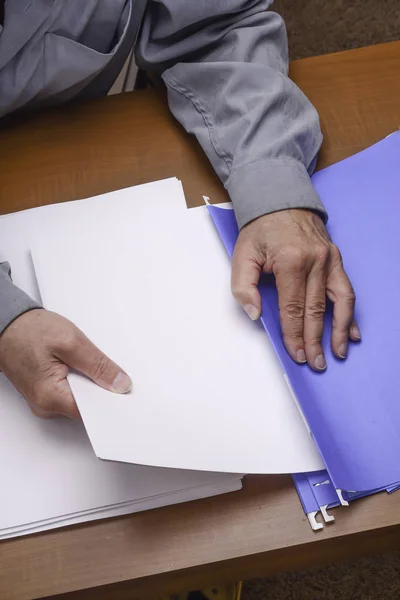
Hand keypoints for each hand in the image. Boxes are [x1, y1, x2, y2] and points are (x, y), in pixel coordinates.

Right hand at [0, 309, 131, 418]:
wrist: (7, 323)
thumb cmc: (29, 331)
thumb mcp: (71, 342)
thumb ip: (98, 365)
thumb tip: (120, 384)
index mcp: (52, 397)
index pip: (93, 414)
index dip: (113, 404)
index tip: (128, 395)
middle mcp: (46, 406)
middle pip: (89, 408)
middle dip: (103, 391)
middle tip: (115, 373)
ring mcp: (46, 401)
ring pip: (82, 399)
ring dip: (92, 384)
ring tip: (93, 364)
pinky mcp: (47, 392)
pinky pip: (73, 392)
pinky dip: (82, 381)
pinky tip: (83, 366)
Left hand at [231, 209, 360, 370]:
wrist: (279, 199)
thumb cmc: (260, 229)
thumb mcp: (242, 255)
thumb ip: (243, 286)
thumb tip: (255, 314)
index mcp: (290, 262)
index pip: (293, 308)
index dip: (295, 335)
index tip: (297, 354)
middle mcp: (315, 262)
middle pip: (316, 310)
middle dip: (315, 340)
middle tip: (316, 363)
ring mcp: (329, 260)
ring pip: (340, 301)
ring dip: (340, 330)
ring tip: (338, 352)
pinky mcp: (336, 258)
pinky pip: (346, 289)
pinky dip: (350, 312)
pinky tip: (352, 330)